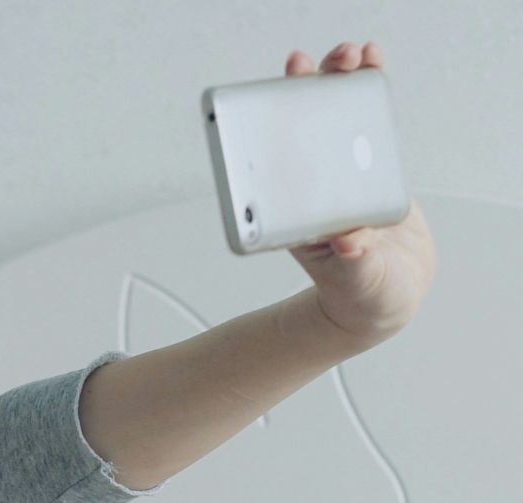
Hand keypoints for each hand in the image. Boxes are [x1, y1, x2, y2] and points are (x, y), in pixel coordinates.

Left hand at [281, 42, 436, 346]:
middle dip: (307, 90)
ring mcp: (339, 173)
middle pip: (302, 128)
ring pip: (334, 117)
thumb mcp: (355, 279)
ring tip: (353, 54)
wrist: (386, 295)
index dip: (269, 124)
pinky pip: (365, 123)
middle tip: (317, 63)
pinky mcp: (368, 167)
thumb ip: (353, 262)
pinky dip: (368, 92)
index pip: (273, 159)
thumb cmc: (358, 292)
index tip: (271, 96)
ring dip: (339, 82)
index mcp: (293, 211)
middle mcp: (310, 187)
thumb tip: (350, 241)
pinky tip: (372, 66)